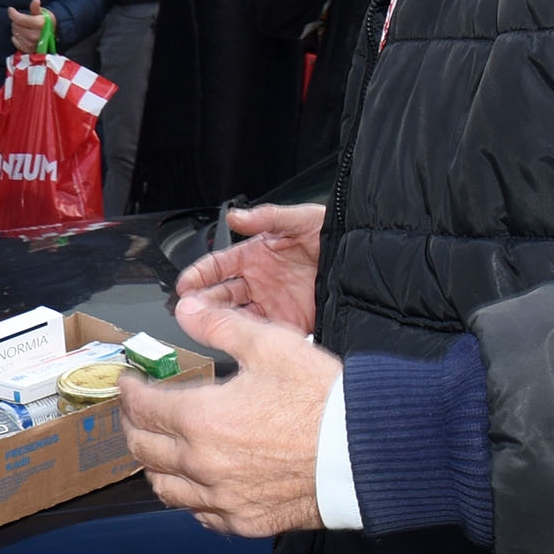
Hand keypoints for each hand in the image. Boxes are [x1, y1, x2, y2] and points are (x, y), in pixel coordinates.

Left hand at [5, 2, 49, 57]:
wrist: (54, 37)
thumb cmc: (47, 22)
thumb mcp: (44, 13)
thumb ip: (37, 8)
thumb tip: (35, 1)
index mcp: (39, 24)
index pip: (19, 19)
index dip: (13, 13)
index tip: (10, 9)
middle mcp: (35, 35)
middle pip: (15, 26)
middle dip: (16, 21)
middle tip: (21, 20)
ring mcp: (31, 44)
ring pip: (15, 33)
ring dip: (16, 29)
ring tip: (23, 27)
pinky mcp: (28, 50)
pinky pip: (15, 42)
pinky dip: (16, 37)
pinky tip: (22, 35)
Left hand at [124, 299, 338, 535]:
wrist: (365, 451)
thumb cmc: (322, 398)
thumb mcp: (271, 345)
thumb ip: (220, 326)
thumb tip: (186, 308)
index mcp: (200, 419)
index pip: (143, 407)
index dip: (128, 392)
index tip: (127, 382)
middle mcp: (202, 464)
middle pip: (144, 449)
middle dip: (132, 426)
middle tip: (134, 413)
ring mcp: (222, 497)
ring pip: (165, 488)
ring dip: (154, 466)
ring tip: (157, 450)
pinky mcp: (246, 521)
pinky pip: (201, 514)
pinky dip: (189, 499)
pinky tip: (195, 487)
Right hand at [174, 200, 323, 335]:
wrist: (367, 266)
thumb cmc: (336, 237)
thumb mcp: (304, 219)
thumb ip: (269, 217)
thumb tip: (236, 216)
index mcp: (256, 255)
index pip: (217, 266)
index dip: (199, 275)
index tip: (186, 285)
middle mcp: (260, 281)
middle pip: (220, 294)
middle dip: (201, 302)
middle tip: (188, 310)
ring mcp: (272, 304)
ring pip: (236, 316)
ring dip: (218, 322)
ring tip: (204, 326)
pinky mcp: (289, 323)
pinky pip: (262, 333)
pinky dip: (247, 336)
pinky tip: (237, 337)